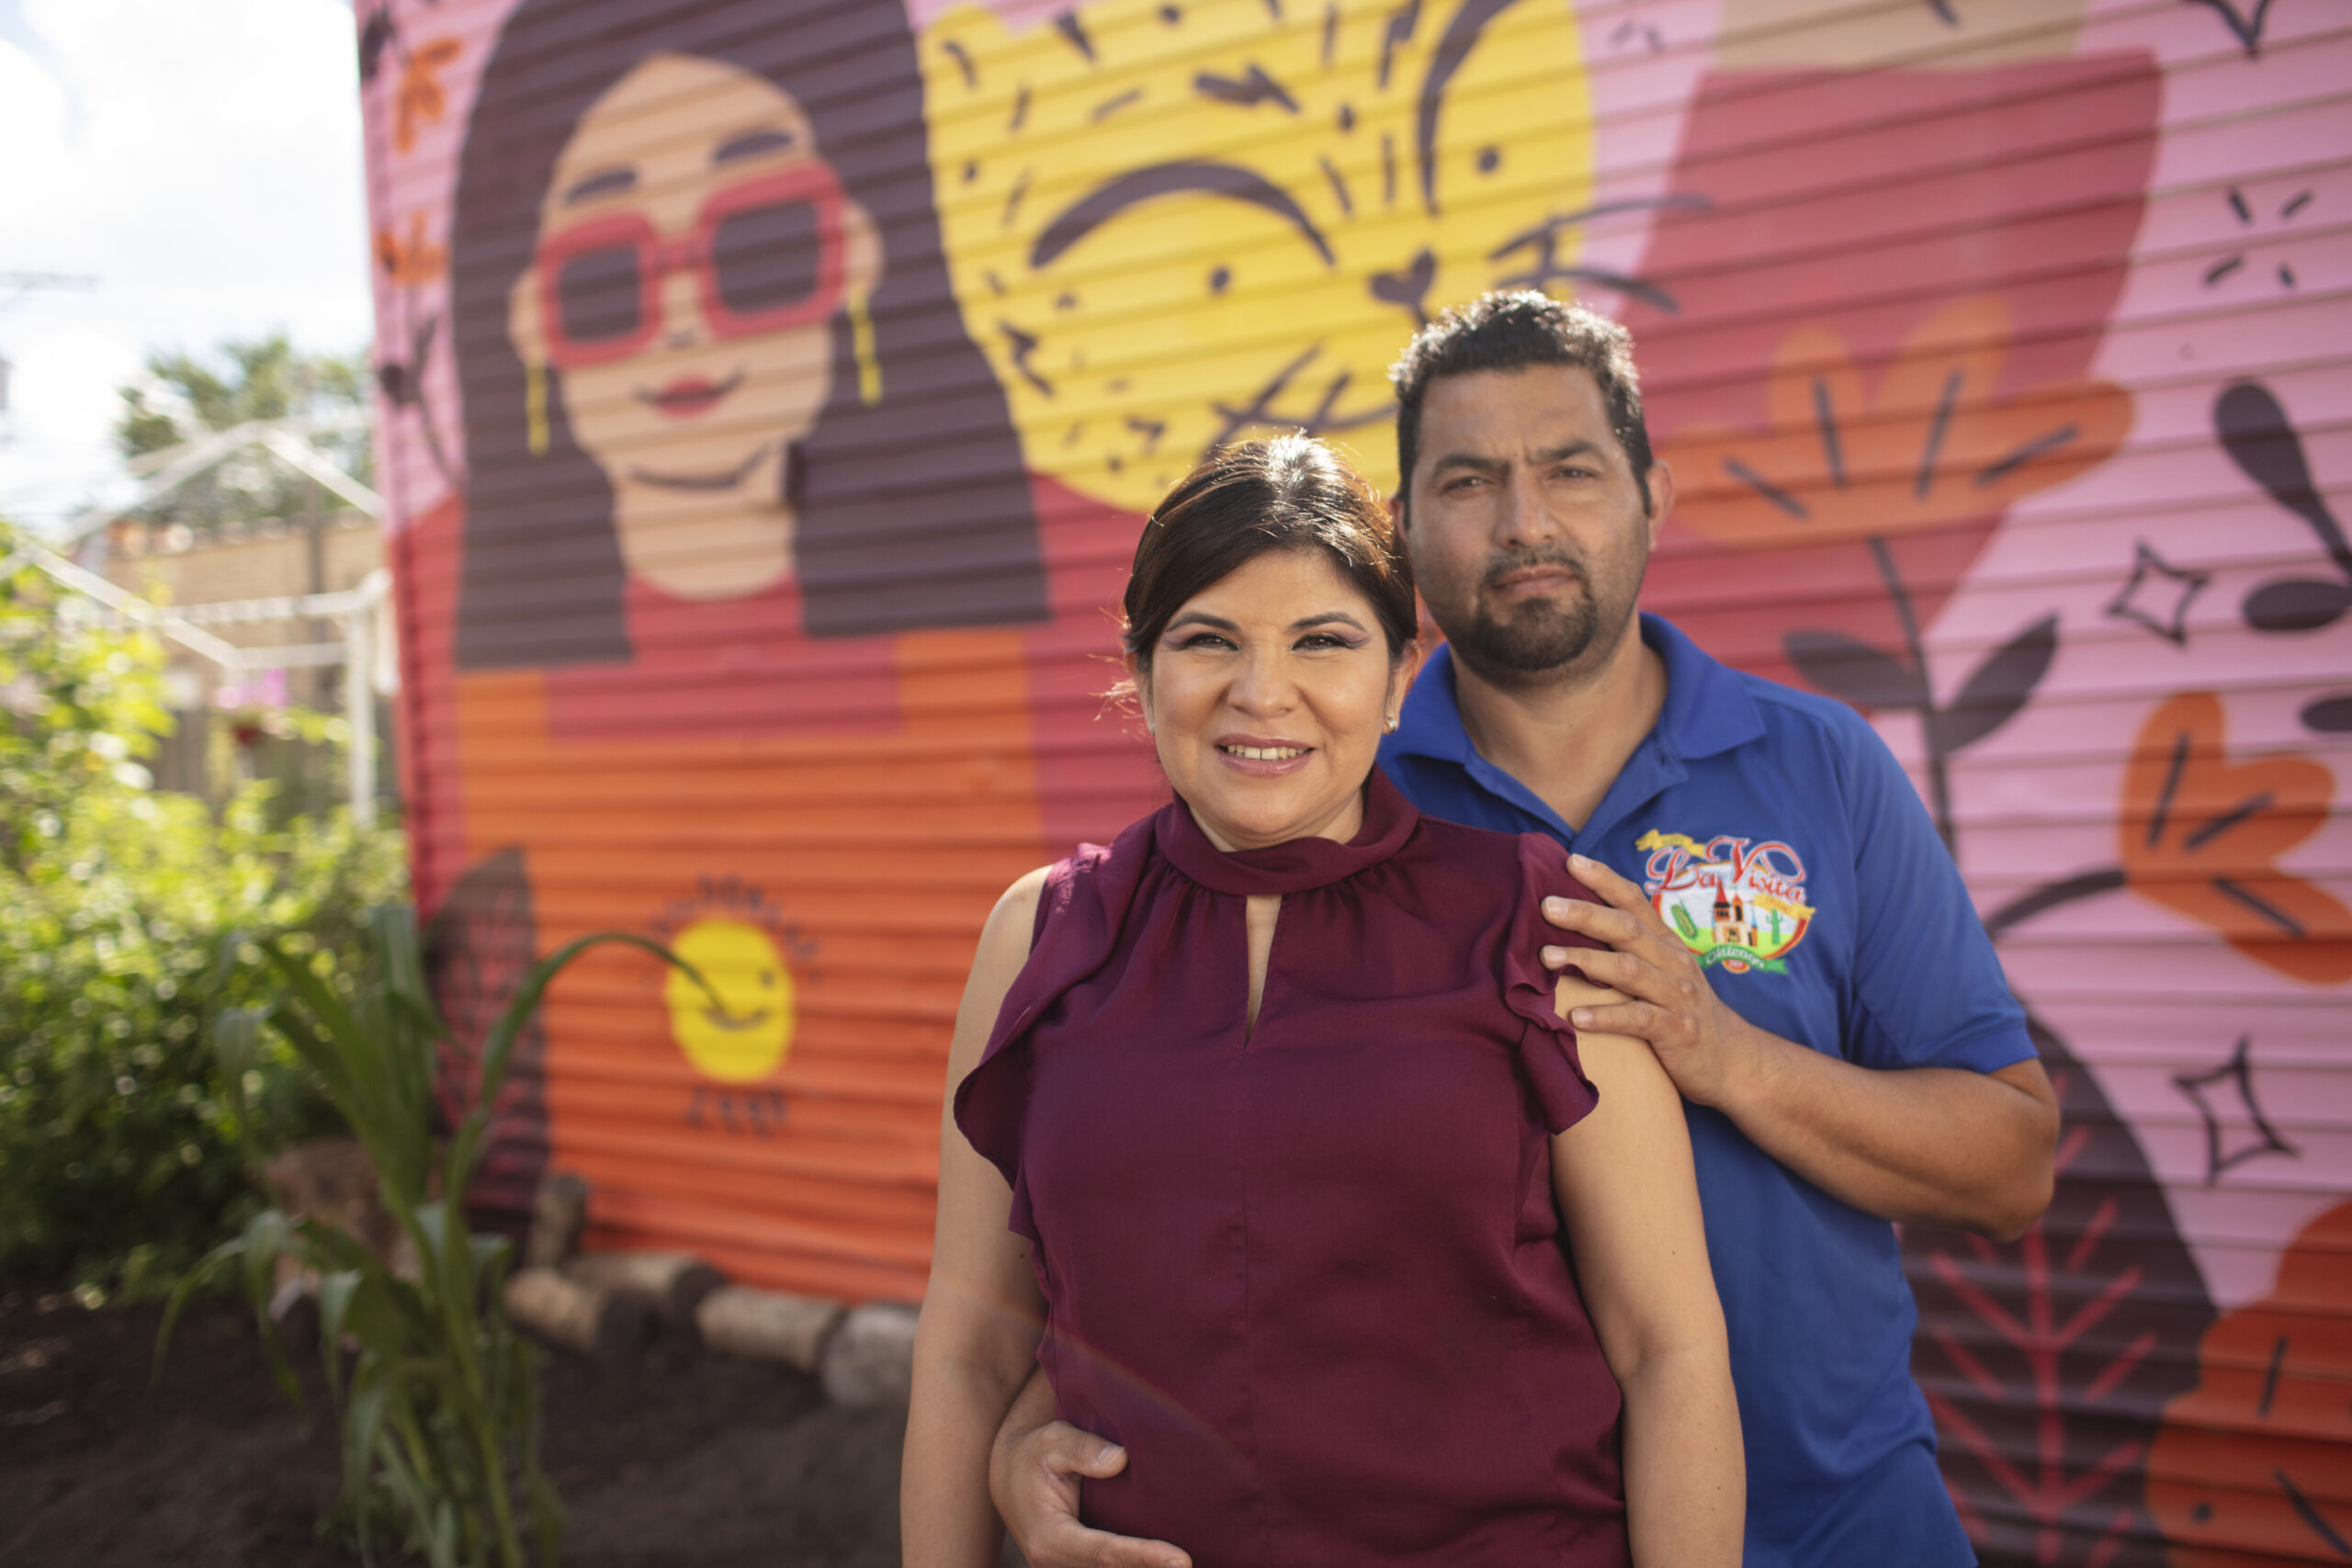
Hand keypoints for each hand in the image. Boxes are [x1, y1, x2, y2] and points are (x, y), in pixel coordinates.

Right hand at [989, 1419, 1190, 1567]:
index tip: (1181, 1560)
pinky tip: (1166, 1562)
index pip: (1104, 1553)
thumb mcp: (1052, 1441)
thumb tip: (1120, 1460)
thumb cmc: (1034, 1455)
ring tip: (1182, 1565)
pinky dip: (1137, 1565)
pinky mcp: (1079, 1566)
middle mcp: (1056, 1563)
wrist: (1009, 1476)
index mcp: (1049, 1538)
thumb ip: (1083, 1449)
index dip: (1143, 1557)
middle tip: (1190, 1566)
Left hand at [1540, 853, 1758, 1108]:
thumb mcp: (1664, 972)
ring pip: (1628, 970)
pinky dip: (1605, 1016)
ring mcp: (1676, 995)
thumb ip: (1631, 948)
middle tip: (1546, 905)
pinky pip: (1638, 1019)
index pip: (1634, 901)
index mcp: (1665, 944)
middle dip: (1585, 914)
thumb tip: (1577, 924)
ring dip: (1585, 961)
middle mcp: (1672, 962)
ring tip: (1546, 958)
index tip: (1570, 861)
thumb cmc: (1683, 1010)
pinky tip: (1576, 1017)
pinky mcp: (1677, 1030)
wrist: (1732, 1060)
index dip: (1604, 879)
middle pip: (1626, 929)